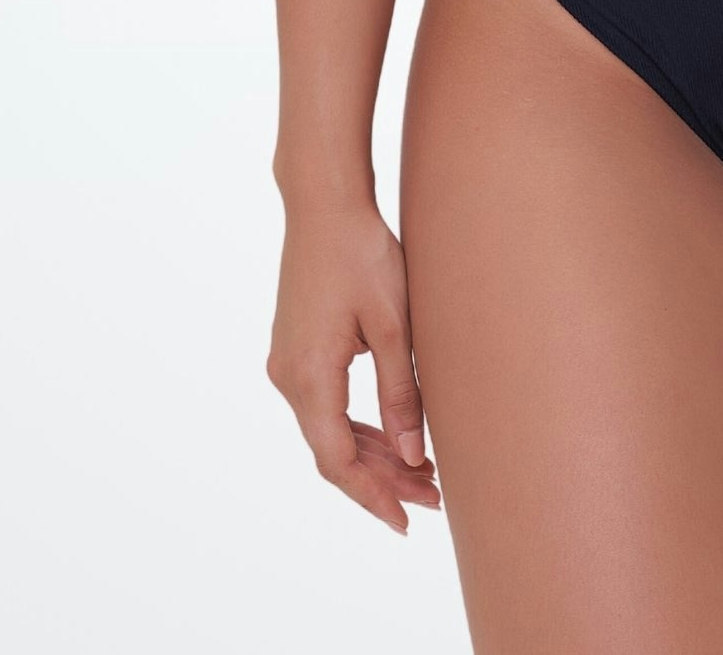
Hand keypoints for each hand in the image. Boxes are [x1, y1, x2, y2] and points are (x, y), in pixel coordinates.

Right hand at [266, 194, 442, 536]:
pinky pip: (327, 404)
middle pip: (334, 450)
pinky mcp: (297, 348)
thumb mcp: (393, 324)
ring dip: (373, 453)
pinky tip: (394, 434)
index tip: (406, 520)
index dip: (372, 496)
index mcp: (309, 377)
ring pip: (330, 429)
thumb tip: (413, 455)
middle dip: (382, 479)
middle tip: (433, 497)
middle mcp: (289, 377)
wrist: (324, 201)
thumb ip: (400, 392)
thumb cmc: (362, 254)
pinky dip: (359, 424)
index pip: (337, 461)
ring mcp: (289, 362)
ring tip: (423, 472)